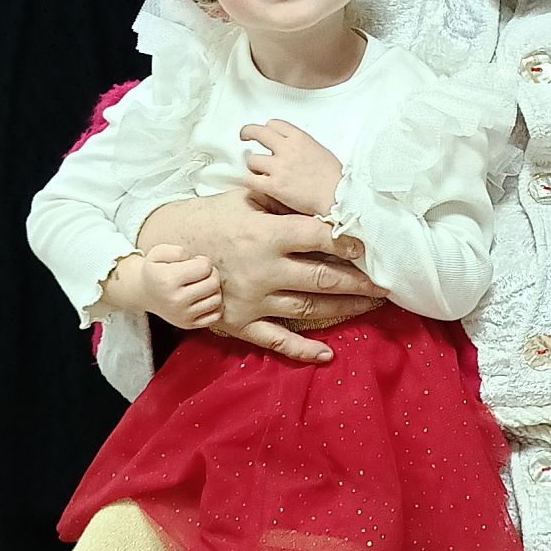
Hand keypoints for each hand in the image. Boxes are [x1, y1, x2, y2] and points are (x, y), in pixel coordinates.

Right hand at [135, 244, 223, 329]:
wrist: (144, 293)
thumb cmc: (155, 270)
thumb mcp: (159, 252)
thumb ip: (177, 251)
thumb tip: (194, 259)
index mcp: (168, 280)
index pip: (205, 267)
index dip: (203, 261)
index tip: (194, 263)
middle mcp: (176, 300)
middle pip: (213, 283)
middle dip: (211, 274)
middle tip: (200, 273)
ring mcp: (183, 315)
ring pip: (217, 300)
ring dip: (213, 290)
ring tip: (202, 285)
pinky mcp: (188, 325)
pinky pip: (216, 316)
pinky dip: (214, 306)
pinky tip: (204, 298)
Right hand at [136, 191, 384, 364]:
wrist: (163, 254)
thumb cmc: (208, 220)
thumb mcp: (242, 198)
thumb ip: (280, 199)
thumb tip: (320, 195)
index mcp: (265, 235)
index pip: (319, 236)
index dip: (350, 240)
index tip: (374, 243)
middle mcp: (263, 271)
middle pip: (324, 278)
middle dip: (360, 281)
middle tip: (387, 282)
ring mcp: (253, 301)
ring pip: (310, 310)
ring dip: (345, 309)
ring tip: (371, 305)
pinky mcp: (240, 323)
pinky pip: (277, 341)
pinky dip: (304, 350)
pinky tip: (328, 354)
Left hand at [240, 118, 342, 217]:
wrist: (338, 197)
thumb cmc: (334, 178)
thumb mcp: (320, 151)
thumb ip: (303, 146)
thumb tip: (294, 149)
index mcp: (300, 138)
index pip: (274, 124)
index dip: (267, 129)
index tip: (265, 133)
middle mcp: (287, 149)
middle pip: (257, 132)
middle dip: (247, 133)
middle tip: (244, 137)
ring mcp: (279, 167)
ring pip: (252, 159)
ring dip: (253, 166)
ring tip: (258, 172)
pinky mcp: (274, 186)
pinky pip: (250, 180)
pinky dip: (250, 182)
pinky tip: (256, 185)